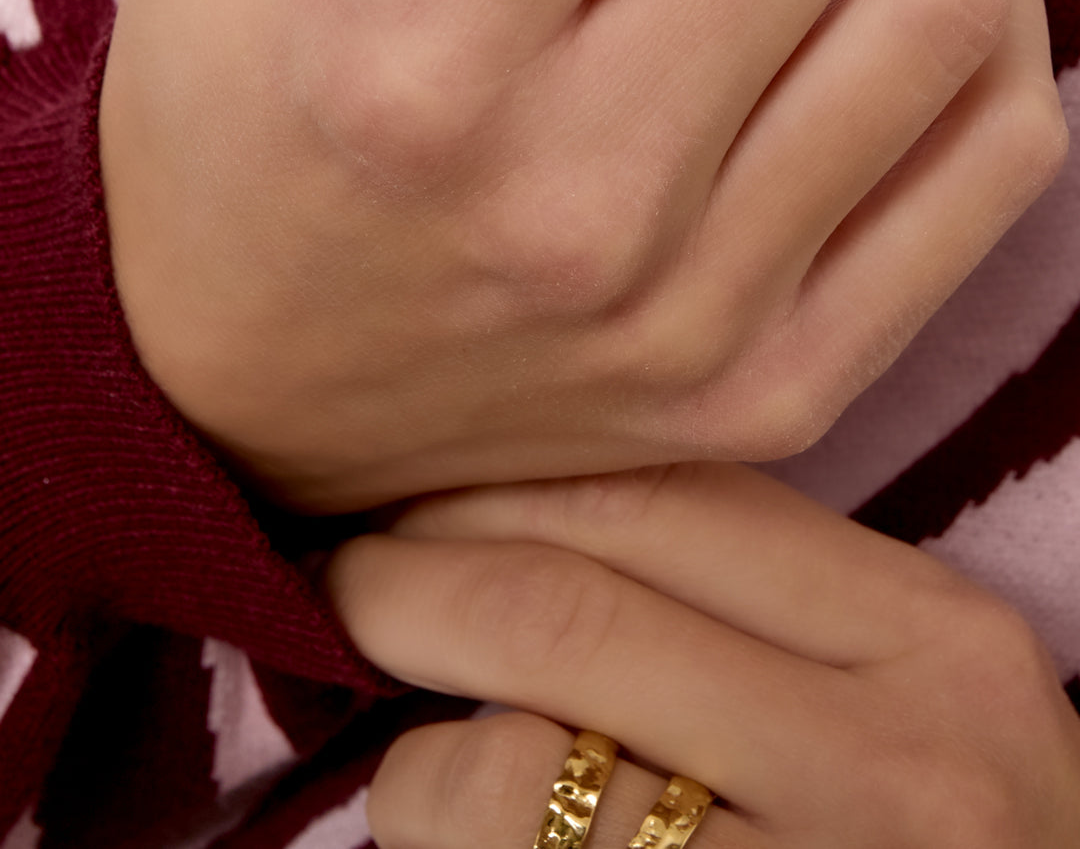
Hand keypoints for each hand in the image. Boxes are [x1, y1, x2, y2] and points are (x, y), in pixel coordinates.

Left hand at [329, 466, 1079, 845]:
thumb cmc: (915, 842)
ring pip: (505, 757)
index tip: (416, 484)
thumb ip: (744, 606)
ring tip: (435, 754)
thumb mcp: (890, 704)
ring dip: (422, 745)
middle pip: (566, 601)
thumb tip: (510, 517)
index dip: (500, 480)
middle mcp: (890, 754)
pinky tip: (470, 838)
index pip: (664, 494)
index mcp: (927, 638)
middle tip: (343, 573)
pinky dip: (438, 828)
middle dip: (410, 570)